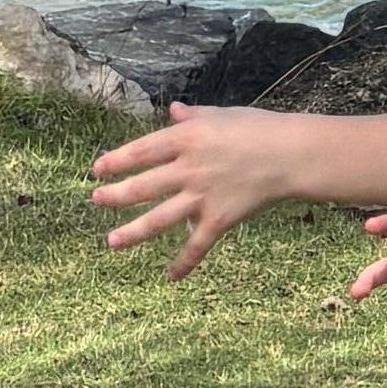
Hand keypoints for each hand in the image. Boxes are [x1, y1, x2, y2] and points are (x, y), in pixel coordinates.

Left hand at [90, 105, 302, 279]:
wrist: (290, 154)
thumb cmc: (259, 128)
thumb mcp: (222, 115)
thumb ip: (193, 116)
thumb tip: (173, 110)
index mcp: (188, 139)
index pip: (142, 150)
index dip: (117, 160)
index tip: (97, 169)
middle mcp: (188, 169)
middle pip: (143, 186)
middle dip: (116, 195)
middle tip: (96, 201)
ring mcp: (202, 196)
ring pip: (159, 219)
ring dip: (132, 232)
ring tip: (111, 242)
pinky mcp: (218, 219)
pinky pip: (196, 246)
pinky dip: (183, 263)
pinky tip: (170, 277)